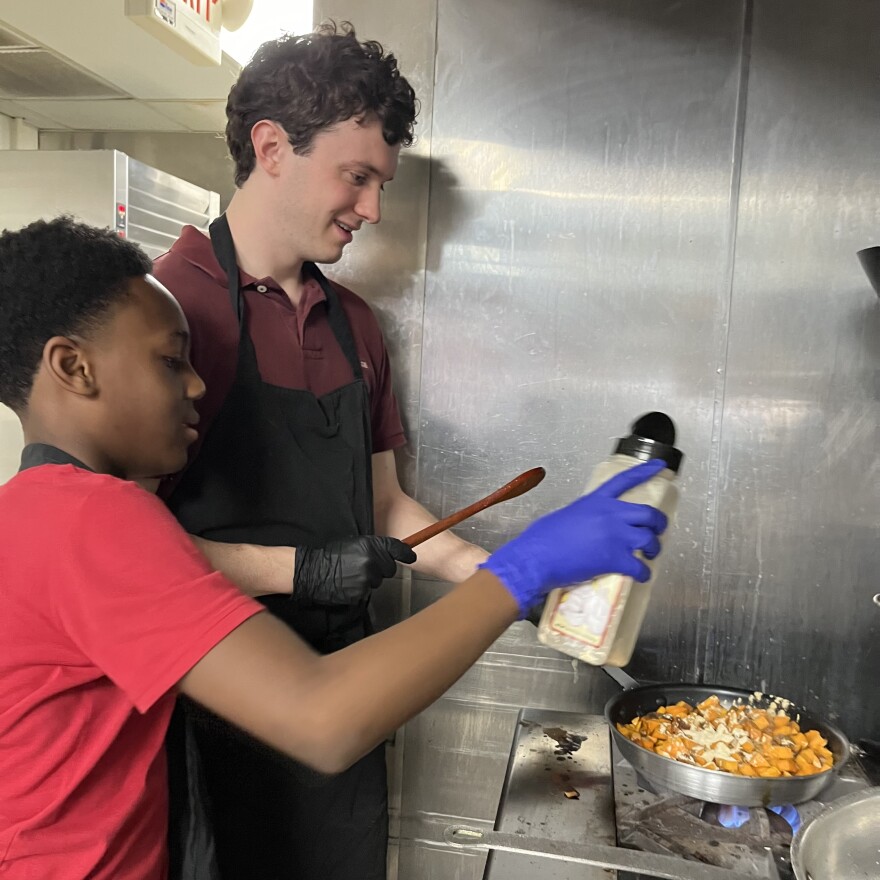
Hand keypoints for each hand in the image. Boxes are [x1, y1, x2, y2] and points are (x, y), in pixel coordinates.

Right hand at [292, 536, 416, 605]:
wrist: (311, 571)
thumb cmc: (329, 554)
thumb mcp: (353, 543)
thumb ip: (372, 546)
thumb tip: (387, 552)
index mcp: (371, 545)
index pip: (396, 549)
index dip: (405, 553)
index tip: (411, 556)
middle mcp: (372, 561)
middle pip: (390, 568)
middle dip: (381, 568)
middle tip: (365, 565)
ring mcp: (367, 579)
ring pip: (378, 580)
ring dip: (370, 578)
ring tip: (352, 574)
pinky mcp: (361, 593)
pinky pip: (367, 591)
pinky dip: (361, 588)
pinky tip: (348, 583)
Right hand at [479, 459, 668, 617]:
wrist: (537, 557)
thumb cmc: (542, 538)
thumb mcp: (566, 515)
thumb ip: (585, 516)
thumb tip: (588, 527)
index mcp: (596, 501)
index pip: (625, 480)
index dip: (645, 472)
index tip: (660, 467)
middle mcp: (610, 515)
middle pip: (649, 514)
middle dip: (658, 525)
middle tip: (656, 532)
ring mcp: (615, 536)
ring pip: (650, 540)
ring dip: (652, 550)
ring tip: (648, 556)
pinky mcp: (615, 559)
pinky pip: (640, 567)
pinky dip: (643, 574)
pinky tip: (640, 576)